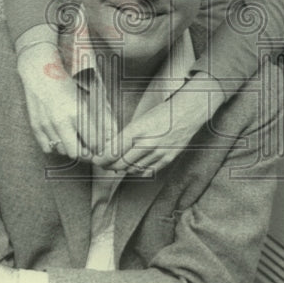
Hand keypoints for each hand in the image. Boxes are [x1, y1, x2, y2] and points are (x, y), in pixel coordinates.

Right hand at [17, 40, 115, 157]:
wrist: (39, 71)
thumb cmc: (68, 79)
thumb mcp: (90, 92)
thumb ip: (103, 113)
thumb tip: (113, 132)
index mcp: (78, 111)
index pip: (94, 142)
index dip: (100, 146)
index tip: (101, 144)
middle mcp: (61, 121)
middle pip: (77, 153)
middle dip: (86, 151)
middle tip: (89, 145)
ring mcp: (46, 125)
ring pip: (63, 151)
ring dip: (70, 148)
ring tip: (74, 137)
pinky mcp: (36, 126)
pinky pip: (48, 148)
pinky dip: (56, 146)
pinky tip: (60, 135)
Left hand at [92, 91, 210, 175]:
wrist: (188, 112)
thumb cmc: (163, 112)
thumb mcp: (140, 120)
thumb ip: (127, 135)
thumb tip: (112, 148)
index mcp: (137, 130)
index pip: (113, 151)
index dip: (101, 159)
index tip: (95, 160)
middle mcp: (147, 143)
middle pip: (120, 163)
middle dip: (108, 165)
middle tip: (103, 164)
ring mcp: (158, 153)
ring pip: (132, 169)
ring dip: (122, 168)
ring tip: (116, 165)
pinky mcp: (167, 159)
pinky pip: (147, 171)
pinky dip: (137, 170)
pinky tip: (133, 166)